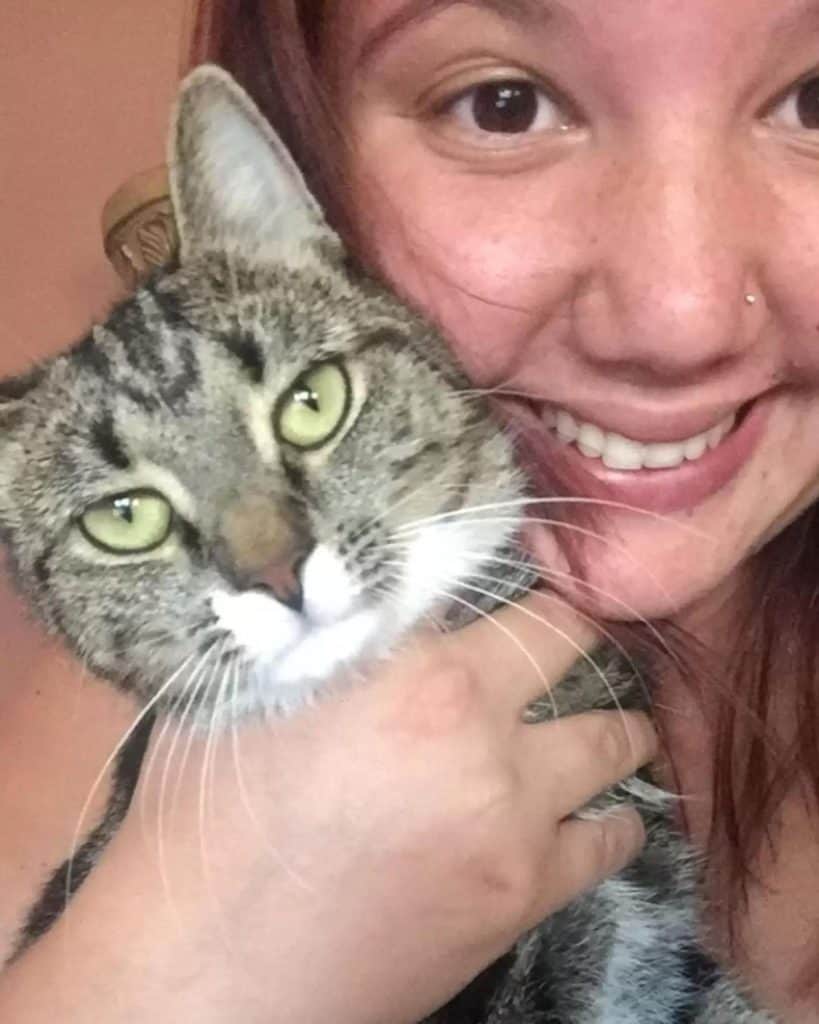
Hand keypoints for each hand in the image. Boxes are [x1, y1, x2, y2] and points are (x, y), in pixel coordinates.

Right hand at [0, 593, 656, 1023]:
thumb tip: (351, 596)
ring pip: (616, 745)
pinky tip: (595, 815)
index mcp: (420, 677)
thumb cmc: (205, 832)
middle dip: (579, 640)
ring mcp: (516, 825)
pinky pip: (609, 844)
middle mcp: (487, 740)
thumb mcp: (245, 696)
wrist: (209, 981)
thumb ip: (313, 637)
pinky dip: (610, 820)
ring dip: (611, 727)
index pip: (523, 601)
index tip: (535, 588)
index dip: (538, 586)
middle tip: (565, 645)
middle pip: (580, 655)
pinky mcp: (523, 901)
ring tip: (601, 724)